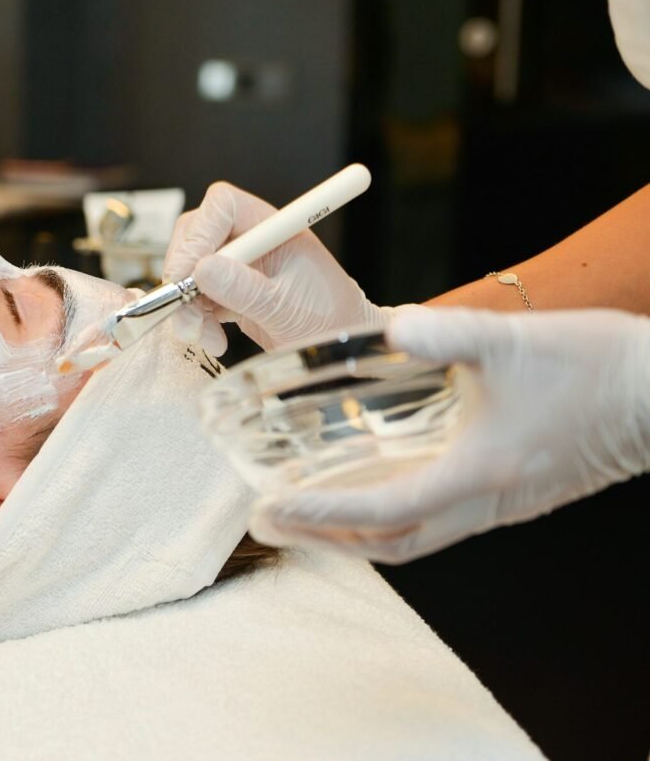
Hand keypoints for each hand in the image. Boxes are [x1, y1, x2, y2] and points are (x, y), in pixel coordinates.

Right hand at [163, 181, 389, 355]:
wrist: (339, 344)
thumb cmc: (330, 318)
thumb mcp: (287, 306)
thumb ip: (245, 288)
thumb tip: (202, 269)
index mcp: (271, 227)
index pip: (221, 207)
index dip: (198, 235)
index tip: (187, 273)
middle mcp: (250, 240)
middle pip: (195, 236)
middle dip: (183, 275)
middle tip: (183, 309)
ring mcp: (237, 264)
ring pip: (189, 270)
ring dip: (186, 306)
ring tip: (203, 336)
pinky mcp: (228, 290)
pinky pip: (195, 296)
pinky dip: (195, 319)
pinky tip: (214, 340)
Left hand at [250, 307, 649, 562]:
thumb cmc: (596, 364)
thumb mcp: (512, 339)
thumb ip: (447, 334)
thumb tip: (393, 325)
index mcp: (478, 474)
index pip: (382, 510)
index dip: (323, 514)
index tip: (273, 509)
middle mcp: (486, 502)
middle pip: (392, 543)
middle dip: (328, 540)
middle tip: (272, 523)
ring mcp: (502, 504)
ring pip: (417, 538)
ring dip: (359, 534)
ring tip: (311, 517)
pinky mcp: (516, 494)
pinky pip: (441, 521)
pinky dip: (396, 517)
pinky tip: (378, 488)